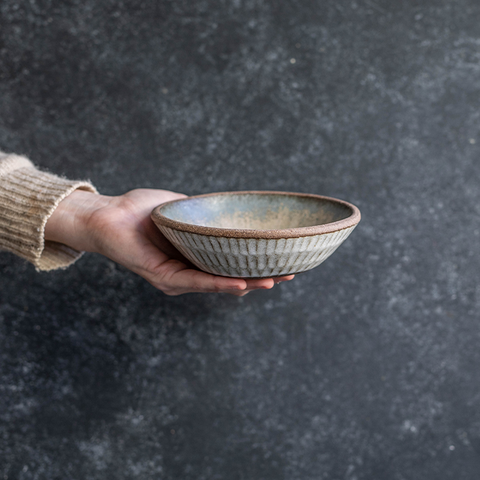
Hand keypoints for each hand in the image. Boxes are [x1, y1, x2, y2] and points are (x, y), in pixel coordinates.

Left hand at [45, 189, 293, 295]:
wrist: (107, 214)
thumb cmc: (140, 211)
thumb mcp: (182, 210)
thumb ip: (204, 214)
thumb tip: (229, 208)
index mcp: (194, 258)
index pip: (230, 265)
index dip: (256, 264)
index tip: (282, 260)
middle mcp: (188, 272)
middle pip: (229, 279)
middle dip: (259, 278)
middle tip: (289, 274)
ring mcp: (176, 278)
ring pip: (217, 284)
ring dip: (247, 283)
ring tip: (273, 281)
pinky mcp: (163, 277)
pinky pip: (195, 281)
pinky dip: (219, 284)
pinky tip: (240, 284)